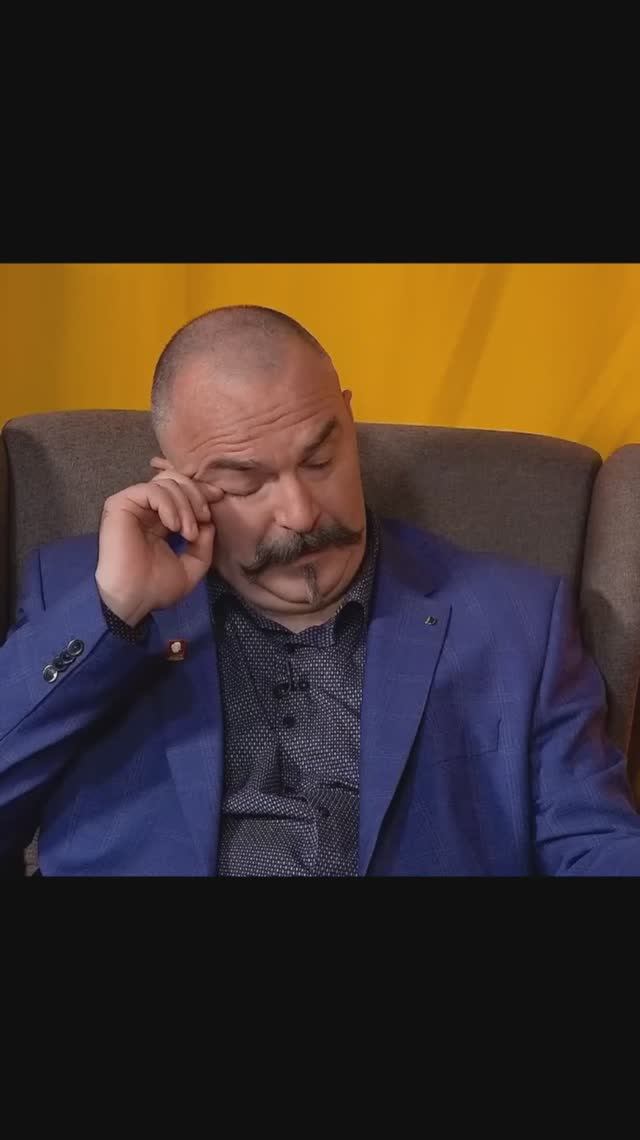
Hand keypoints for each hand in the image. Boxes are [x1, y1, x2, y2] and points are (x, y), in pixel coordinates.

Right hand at [95, 458, 223, 625]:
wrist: (133, 600)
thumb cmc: (157, 588)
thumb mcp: (192, 566)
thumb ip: (204, 544)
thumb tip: (209, 522)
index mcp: (160, 520)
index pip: (181, 491)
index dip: (202, 490)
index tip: (219, 497)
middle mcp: (146, 509)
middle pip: (175, 480)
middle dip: (196, 495)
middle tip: (204, 518)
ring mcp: (132, 505)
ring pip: (166, 483)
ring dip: (185, 506)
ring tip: (188, 533)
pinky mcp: (120, 504)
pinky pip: (152, 490)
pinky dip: (169, 505)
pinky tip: (174, 527)